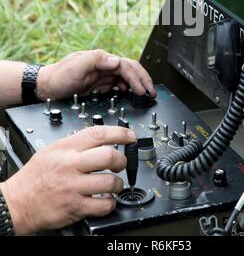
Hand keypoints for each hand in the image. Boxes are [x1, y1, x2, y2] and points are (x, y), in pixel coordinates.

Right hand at [0, 126, 135, 234]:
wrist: (17, 202)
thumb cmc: (33, 177)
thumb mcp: (51, 150)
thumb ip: (74, 144)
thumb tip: (99, 139)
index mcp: (65, 148)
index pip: (98, 133)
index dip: (119, 132)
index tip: (129, 135)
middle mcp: (70, 165)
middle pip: (108, 156)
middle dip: (121, 160)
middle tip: (121, 163)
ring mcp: (74, 187)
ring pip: (110, 182)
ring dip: (118, 184)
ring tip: (114, 184)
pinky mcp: (75, 207)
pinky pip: (103, 205)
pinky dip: (110, 203)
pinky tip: (106, 200)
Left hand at [37, 49, 155, 100]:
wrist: (46, 88)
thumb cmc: (59, 75)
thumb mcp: (77, 64)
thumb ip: (97, 59)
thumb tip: (117, 60)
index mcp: (103, 59)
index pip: (126, 66)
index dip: (136, 78)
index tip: (142, 90)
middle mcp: (105, 66)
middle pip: (131, 70)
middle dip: (143, 81)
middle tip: (151, 93)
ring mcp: (104, 76)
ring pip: (127, 79)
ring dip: (138, 86)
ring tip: (145, 95)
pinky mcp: (101, 86)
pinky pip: (119, 87)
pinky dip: (128, 91)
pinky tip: (130, 97)